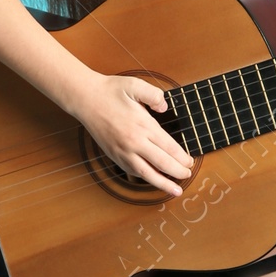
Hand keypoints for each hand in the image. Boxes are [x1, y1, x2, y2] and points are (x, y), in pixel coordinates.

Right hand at [77, 74, 193, 194]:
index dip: (182, 158)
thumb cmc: (110, 91)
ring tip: (176, 191)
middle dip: (178, 172)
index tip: (190, 162)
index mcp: (143, 126)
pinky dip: (145, 179)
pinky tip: (154, 180)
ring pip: (147, 174)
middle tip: (188, 175)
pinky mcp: (114, 156)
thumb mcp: (135, 85)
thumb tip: (164, 107)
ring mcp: (122, 152)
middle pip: (161, 163)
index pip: (169, 147)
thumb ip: (154, 95)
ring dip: (163, 184)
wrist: (85, 99)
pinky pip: (132, 172)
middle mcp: (133, 142)